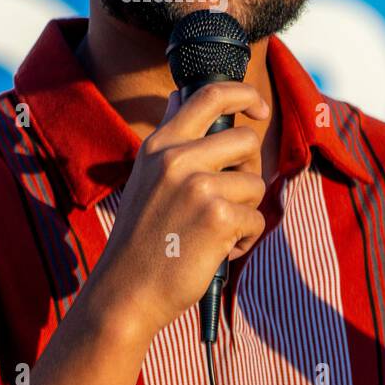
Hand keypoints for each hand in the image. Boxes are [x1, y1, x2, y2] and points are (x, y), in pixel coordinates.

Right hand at [95, 81, 269, 337]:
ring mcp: (198, 186)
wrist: (126, 291)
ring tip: (215, 232)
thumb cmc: (141, 238)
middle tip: (231, 197)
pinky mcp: (218, 217)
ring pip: (256, 183)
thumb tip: (179, 96)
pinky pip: (256, 219)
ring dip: (245, 211)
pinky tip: (218, 251)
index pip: (210, 95)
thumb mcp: (145, 175)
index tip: (258, 107)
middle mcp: (177, 158)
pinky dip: (245, 240)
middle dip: (249, 169)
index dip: (244, 94)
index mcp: (160, 145)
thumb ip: (168, 136)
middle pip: (246, 139)